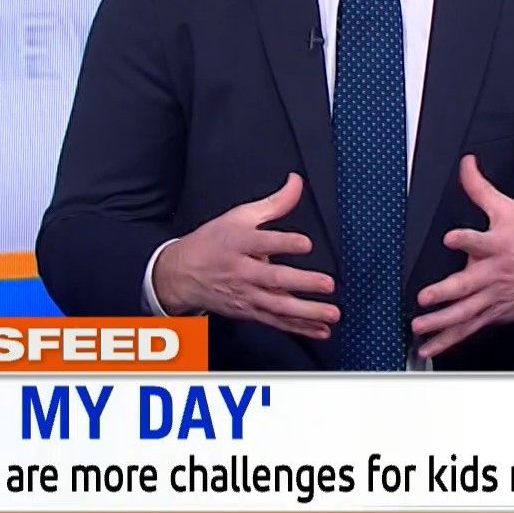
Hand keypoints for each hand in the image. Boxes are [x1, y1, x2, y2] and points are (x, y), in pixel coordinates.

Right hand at [152, 173, 336, 337]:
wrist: (182, 275)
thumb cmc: (213, 242)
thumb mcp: (239, 216)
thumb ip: (274, 202)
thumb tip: (297, 182)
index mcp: (239, 243)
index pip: (263, 242)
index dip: (284, 243)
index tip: (306, 243)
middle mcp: (243, 271)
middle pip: (274, 278)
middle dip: (302, 283)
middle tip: (327, 284)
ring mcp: (246, 295)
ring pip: (278, 306)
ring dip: (307, 313)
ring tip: (331, 314)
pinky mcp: (249, 312)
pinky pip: (277, 322)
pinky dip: (299, 329)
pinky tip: (320, 331)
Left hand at [410, 155, 513, 358]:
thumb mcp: (508, 211)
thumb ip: (481, 190)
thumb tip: (466, 163)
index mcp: (497, 247)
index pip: (481, 241)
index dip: (467, 240)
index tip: (452, 238)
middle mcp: (492, 276)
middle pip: (467, 285)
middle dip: (446, 292)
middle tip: (426, 297)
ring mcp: (489, 299)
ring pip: (463, 313)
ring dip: (440, 321)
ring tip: (419, 325)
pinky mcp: (487, 315)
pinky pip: (465, 330)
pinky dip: (446, 341)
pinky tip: (427, 347)